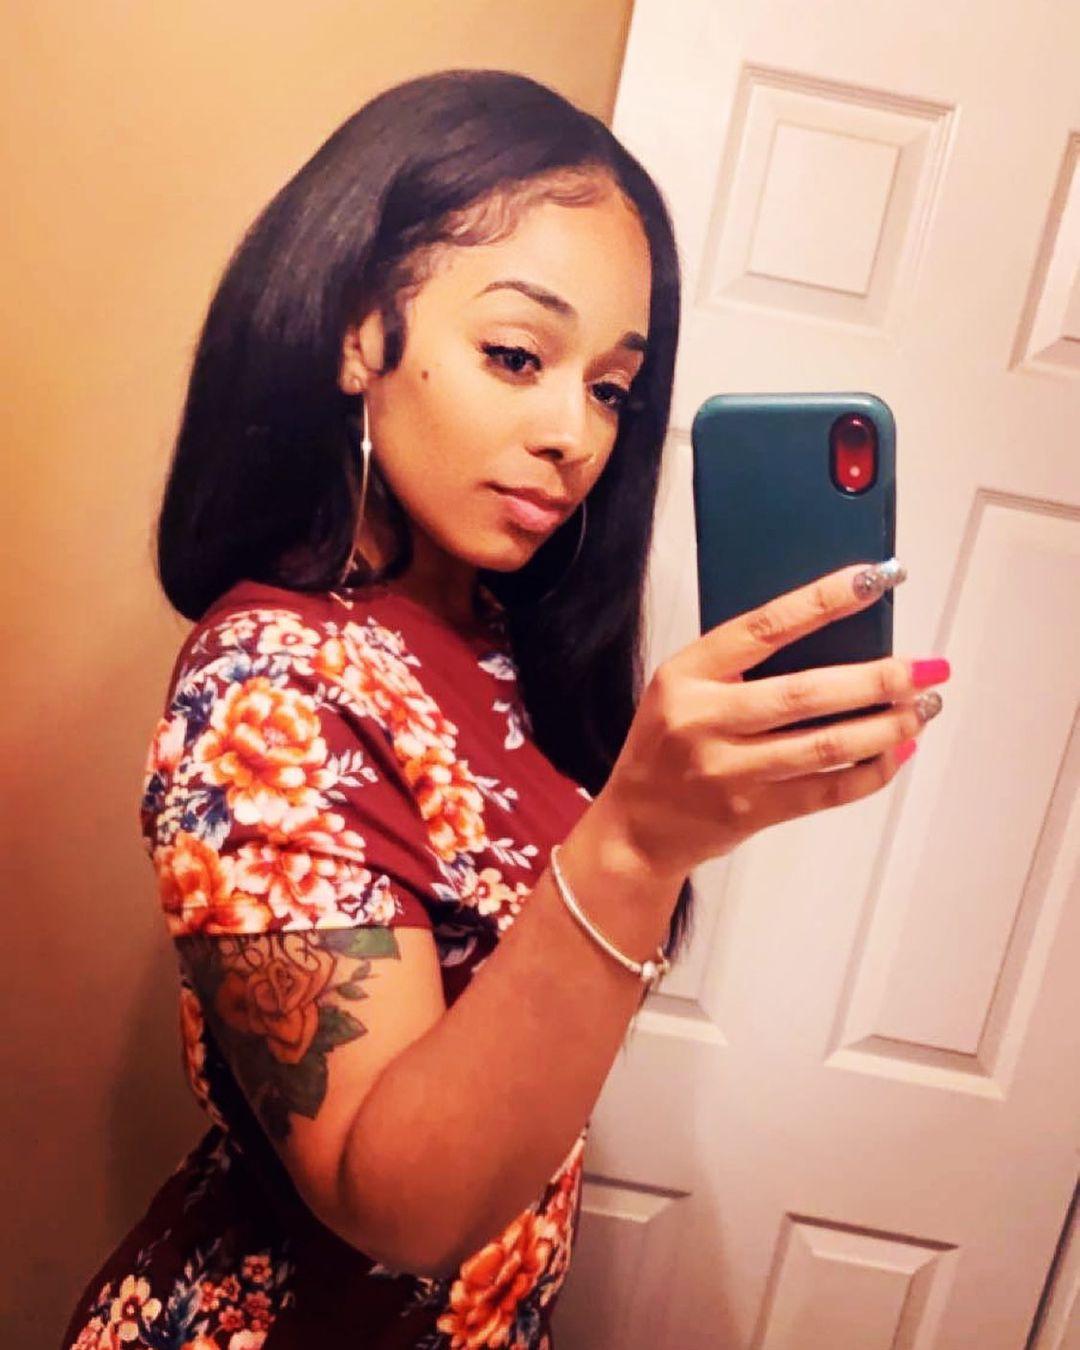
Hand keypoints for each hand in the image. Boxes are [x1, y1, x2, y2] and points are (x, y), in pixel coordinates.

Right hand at [598, 560, 949, 878]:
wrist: (638, 826)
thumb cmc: (669, 744)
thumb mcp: (683, 687)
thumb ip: (740, 664)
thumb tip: (836, 634)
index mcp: (687, 674)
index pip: (764, 627)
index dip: (823, 601)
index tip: (875, 579)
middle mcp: (704, 720)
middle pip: (806, 693)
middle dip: (878, 679)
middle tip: (928, 668)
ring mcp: (728, 772)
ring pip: (826, 745)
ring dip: (887, 726)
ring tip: (924, 708)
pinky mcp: (752, 813)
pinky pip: (827, 791)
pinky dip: (872, 771)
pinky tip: (898, 752)